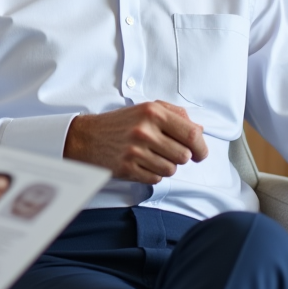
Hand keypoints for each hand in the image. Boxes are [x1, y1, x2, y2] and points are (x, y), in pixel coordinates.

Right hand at [63, 101, 207, 183]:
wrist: (86, 137)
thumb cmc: (119, 123)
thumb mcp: (146, 109)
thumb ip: (175, 114)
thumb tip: (199, 129)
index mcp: (153, 112)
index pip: (192, 134)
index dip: (201, 147)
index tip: (199, 153)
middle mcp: (145, 130)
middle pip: (184, 155)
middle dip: (180, 157)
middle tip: (169, 153)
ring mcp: (135, 150)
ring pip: (171, 170)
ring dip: (166, 166)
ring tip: (152, 157)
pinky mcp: (128, 168)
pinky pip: (155, 179)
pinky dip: (152, 174)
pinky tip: (142, 164)